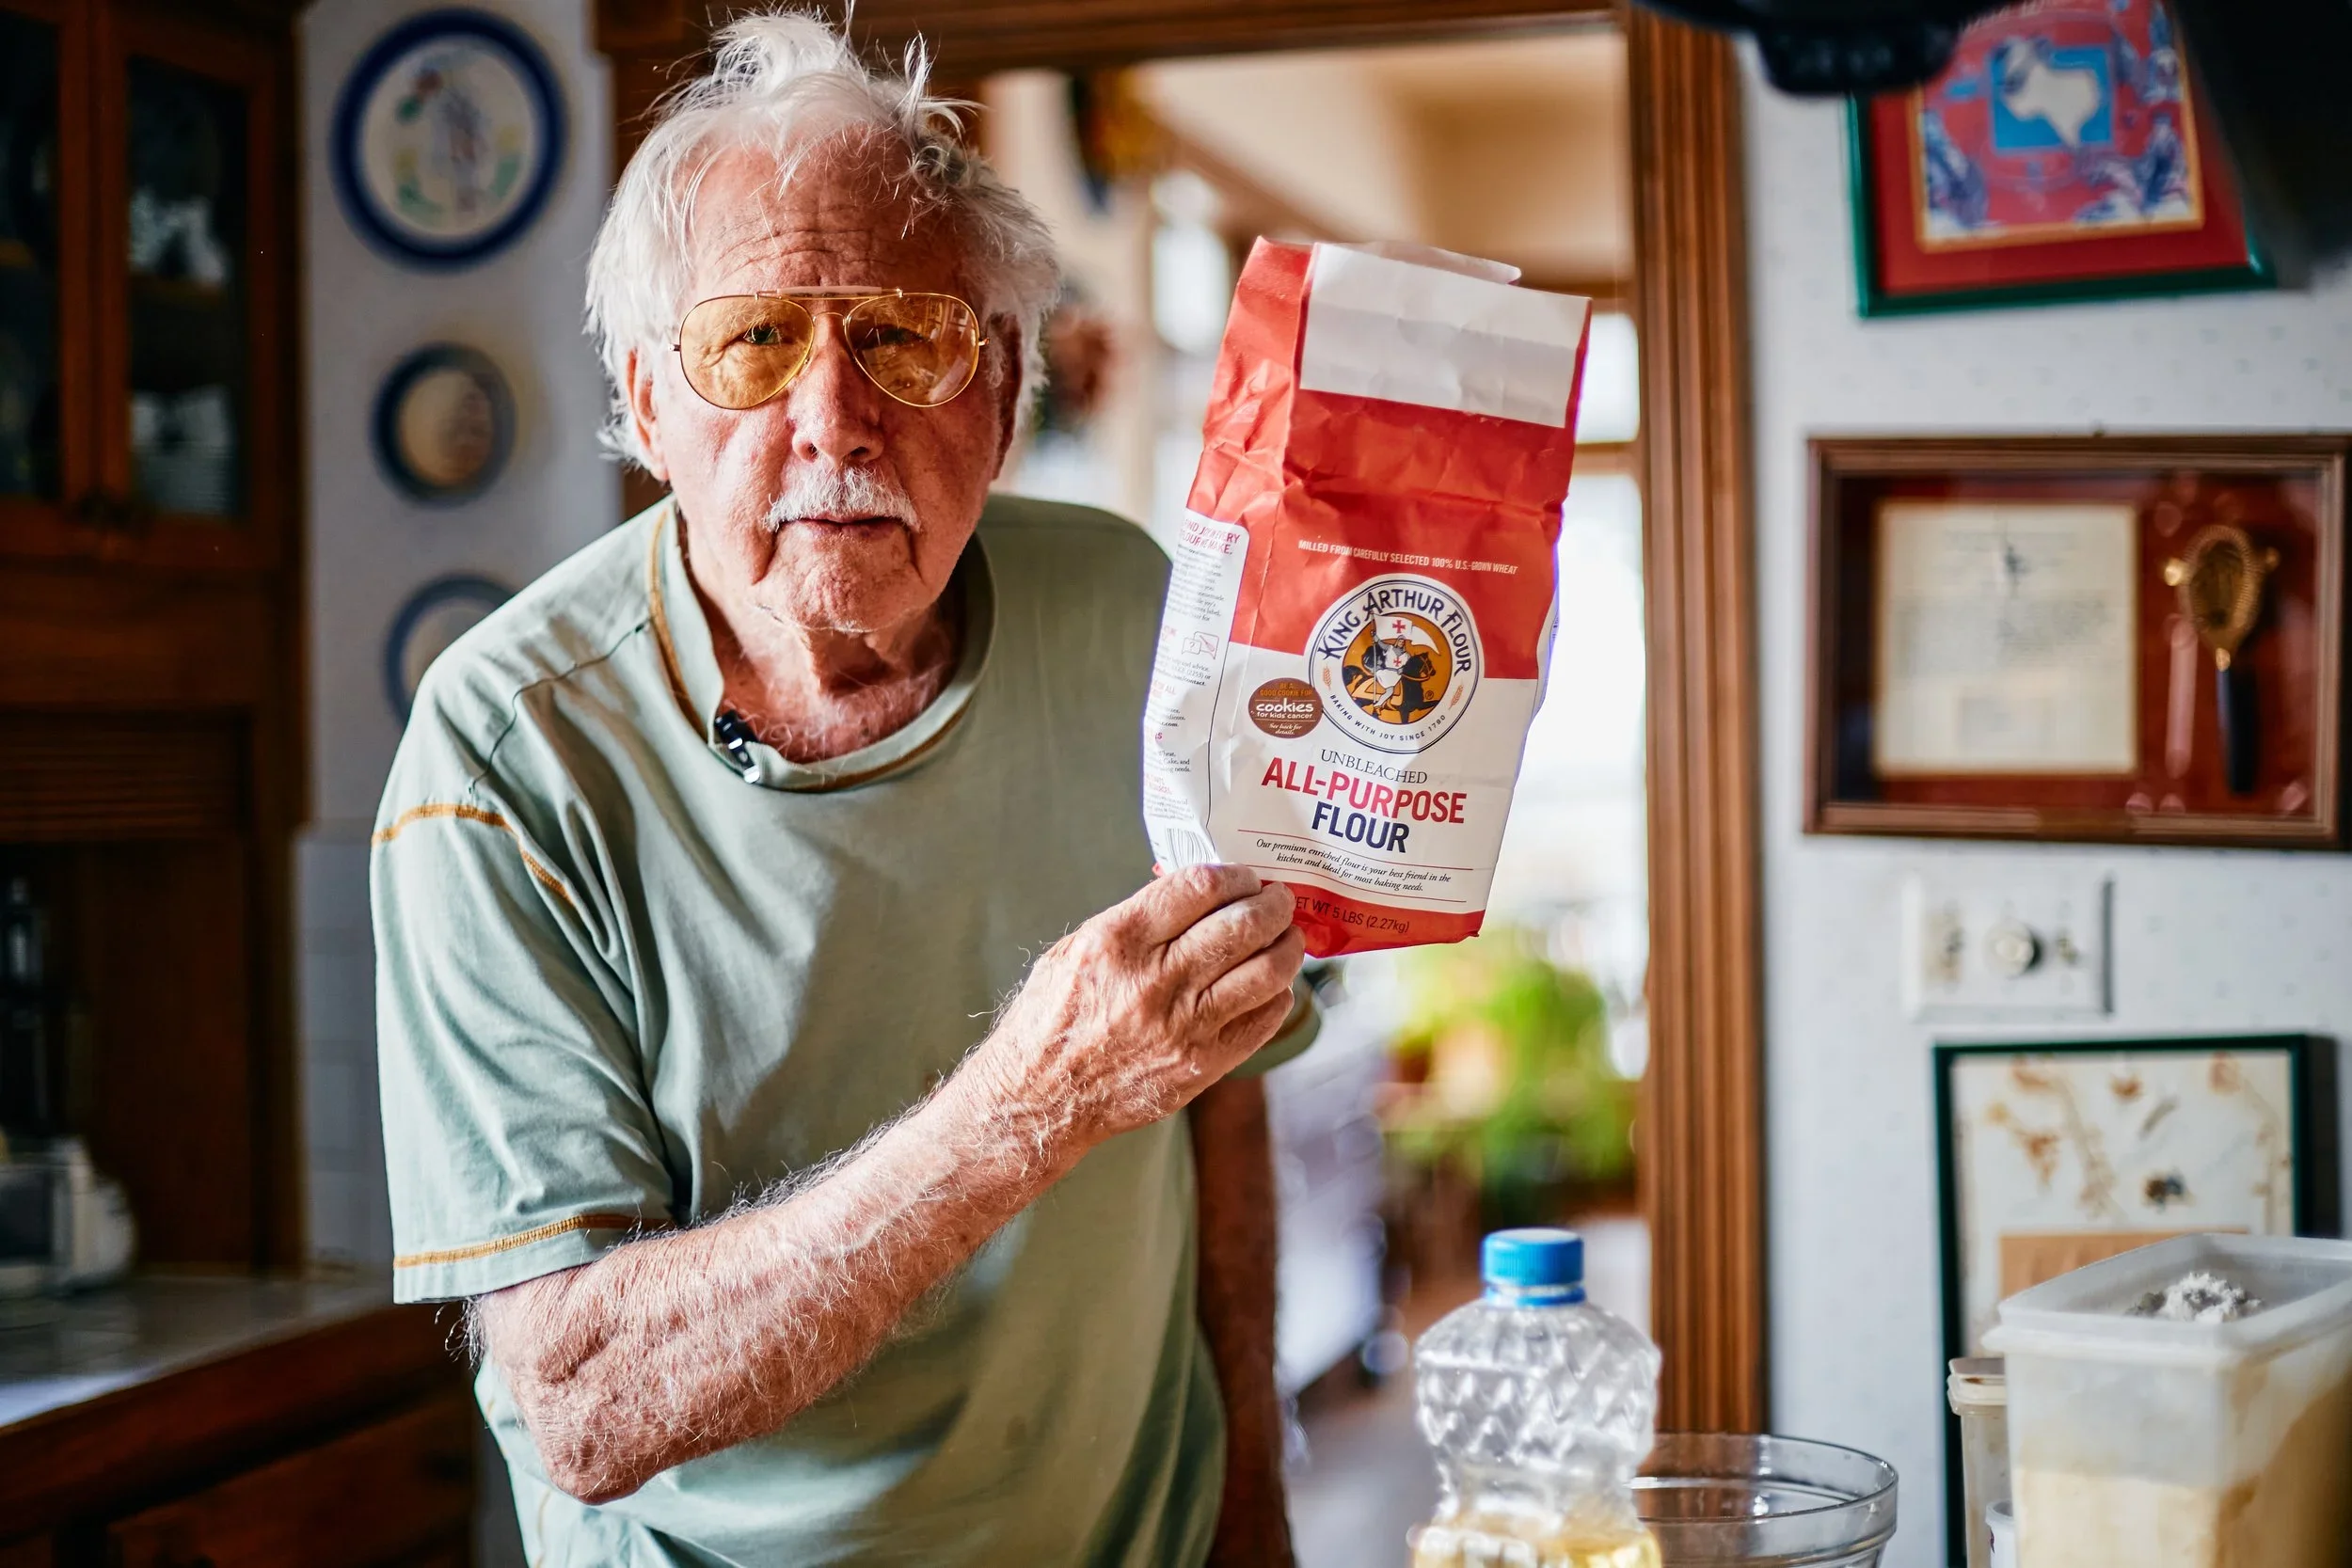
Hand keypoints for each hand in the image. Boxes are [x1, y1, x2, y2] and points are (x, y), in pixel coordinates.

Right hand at [971, 865, 1303, 1155]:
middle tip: (1279, 899)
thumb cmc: (1054, 1018)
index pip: (1200, 886)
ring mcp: (1183, 1027)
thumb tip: (1196, 891)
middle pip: (1243, 924)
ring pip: (1266, 971)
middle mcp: (1154, 981)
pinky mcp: (1201, 1064)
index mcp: (1118, 941)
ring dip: (1288, 946)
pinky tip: (1274, 983)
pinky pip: (1263, 1019)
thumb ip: (1137, 919)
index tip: (1246, 876)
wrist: (1040, 1098)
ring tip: (1289, 937)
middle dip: (1274, 903)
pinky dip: (1278, 994)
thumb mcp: (1077, 949)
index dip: (1236, 874)